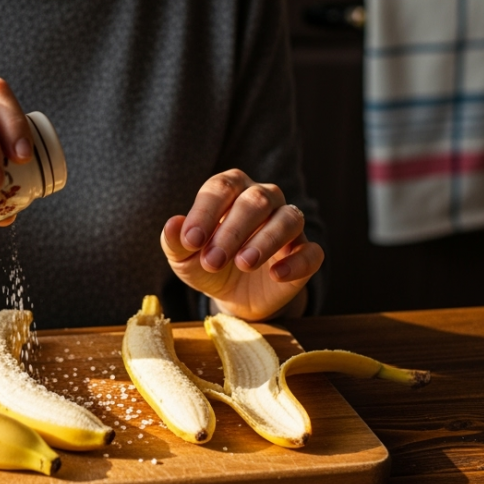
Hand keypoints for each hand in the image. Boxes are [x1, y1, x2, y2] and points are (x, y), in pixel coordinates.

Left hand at [160, 169, 323, 320]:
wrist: (233, 296)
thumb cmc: (207, 262)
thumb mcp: (184, 257)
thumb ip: (175, 241)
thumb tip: (172, 225)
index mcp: (232, 189)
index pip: (221, 187)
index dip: (205, 212)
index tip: (190, 241)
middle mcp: (264, 198)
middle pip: (256, 200)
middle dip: (232, 231)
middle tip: (212, 261)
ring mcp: (288, 224)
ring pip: (288, 218)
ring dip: (266, 240)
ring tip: (243, 263)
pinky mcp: (305, 253)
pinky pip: (312, 252)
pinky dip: (297, 262)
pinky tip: (277, 274)